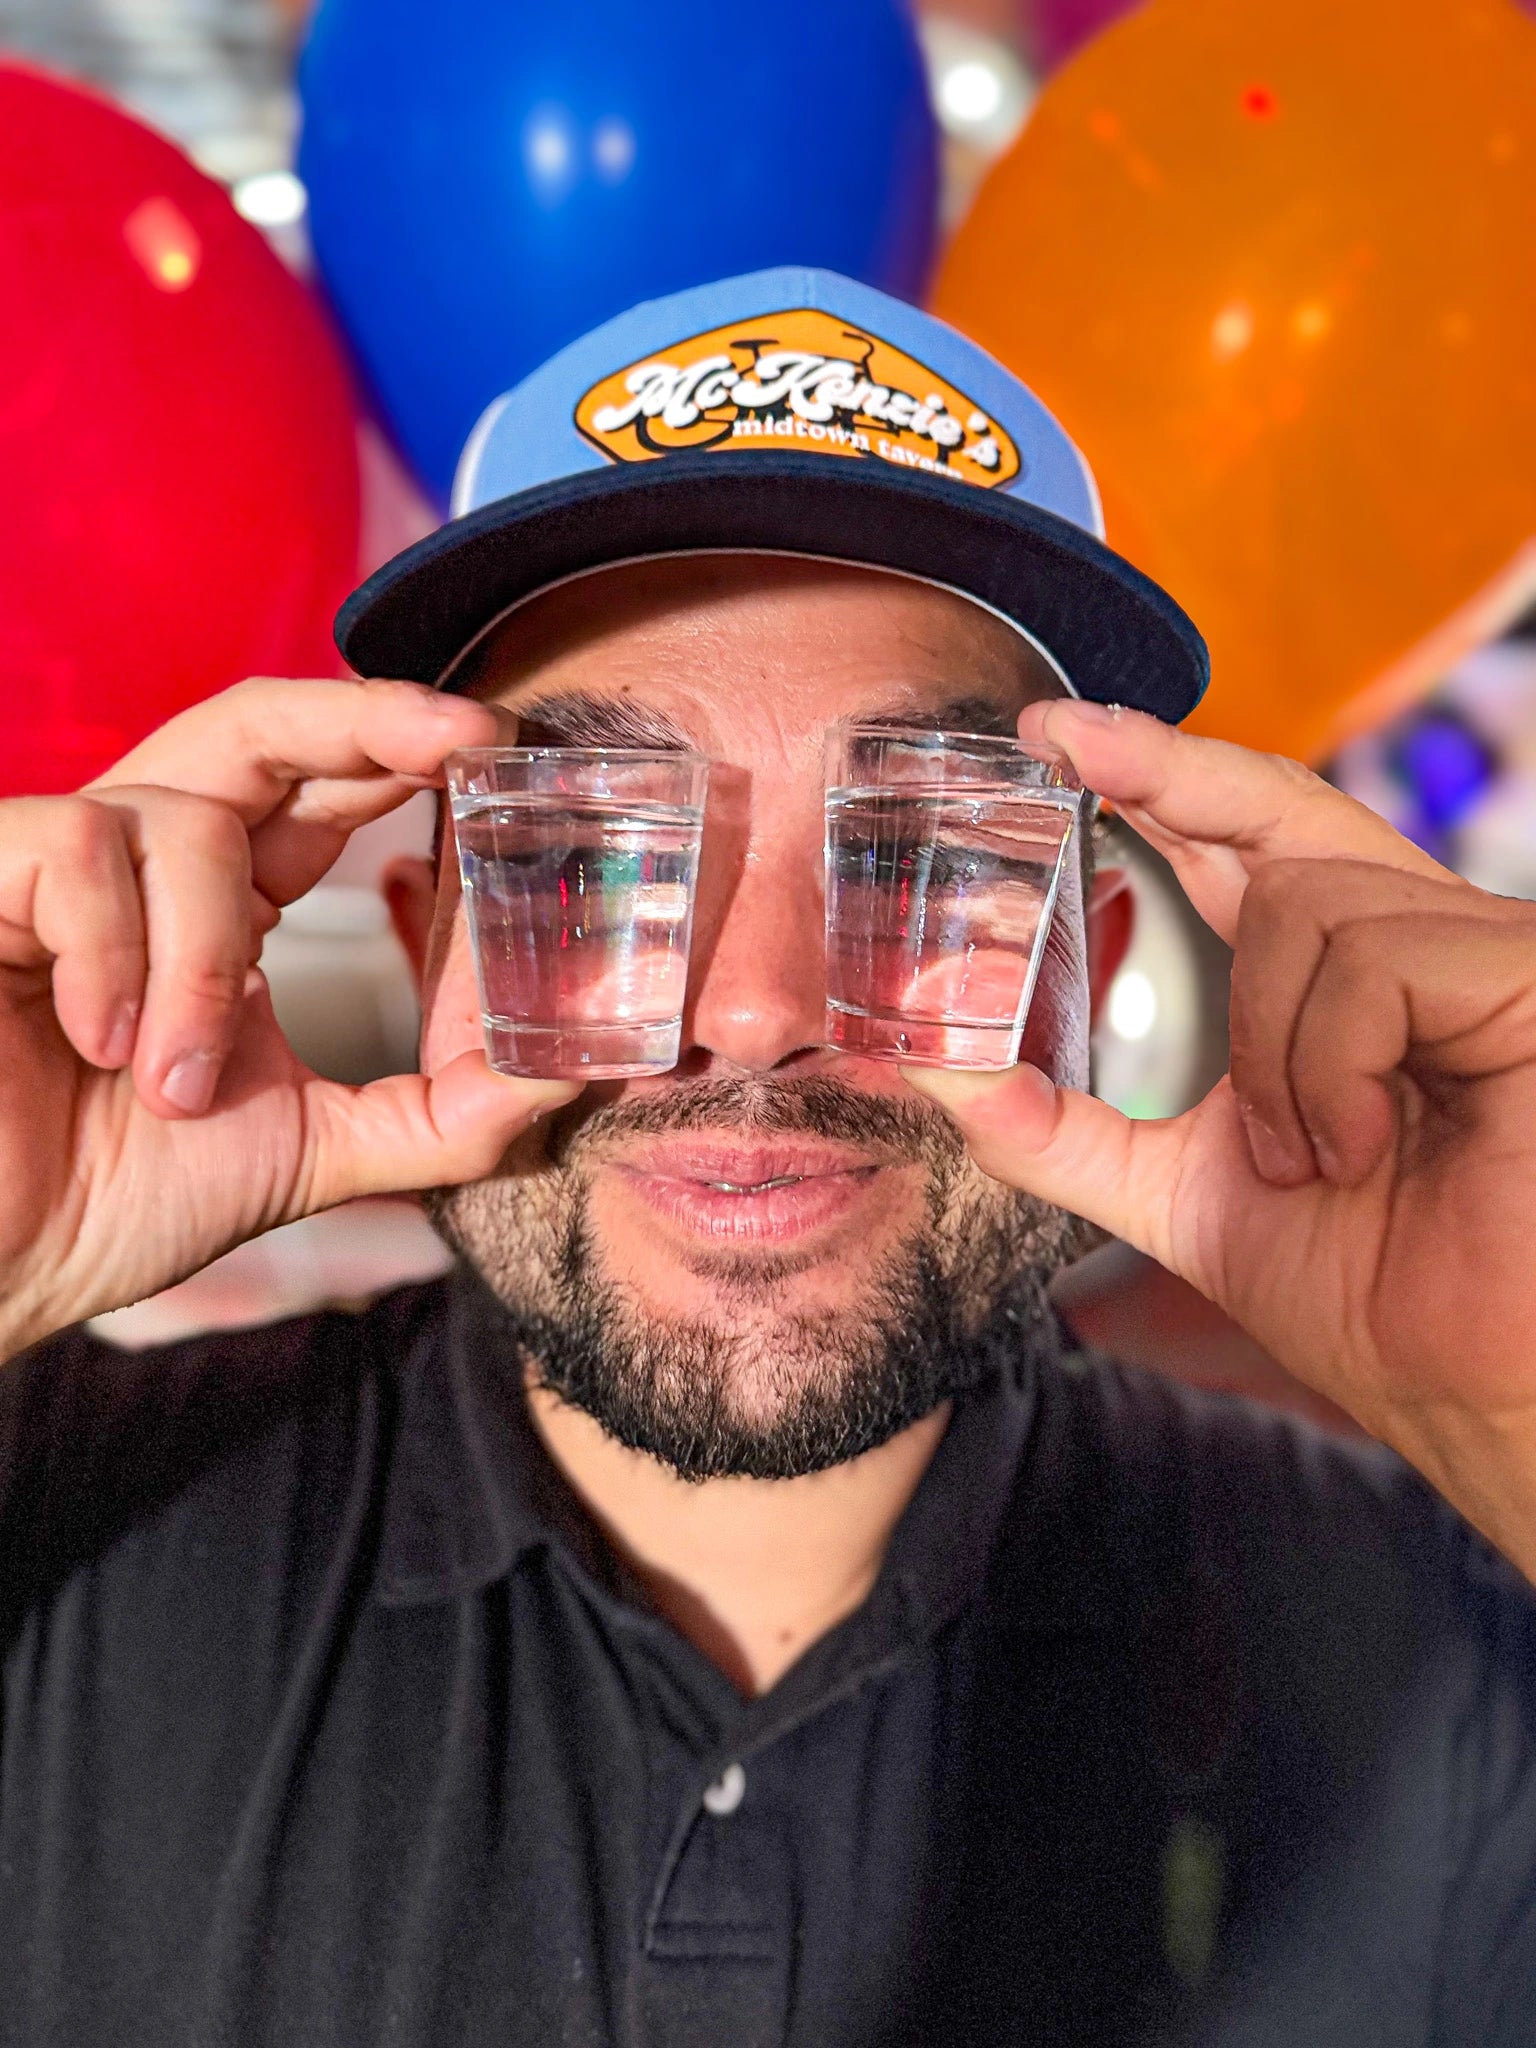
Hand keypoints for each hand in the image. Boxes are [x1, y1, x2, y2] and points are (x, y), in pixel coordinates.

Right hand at [0, 679, 576, 1355]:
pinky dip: (115, 952)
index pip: (319, 791)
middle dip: (363, 717)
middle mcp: (146, 865)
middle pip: (253, 725)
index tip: (498, 744)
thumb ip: (437, 1114)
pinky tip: (101, 1040)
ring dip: (205, 957)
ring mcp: (59, 866)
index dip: (402, 748)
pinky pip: (76, 849)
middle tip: (460, 736)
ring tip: (171, 1082)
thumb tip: (571, 1076)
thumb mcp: (309, 1148)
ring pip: (181, 817)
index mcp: (222, 905)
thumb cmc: (115, 1197)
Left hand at [908, 700, 1535, 1570]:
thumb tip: (940, 1070)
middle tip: (1059, 739)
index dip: (1157, 777)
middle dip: (1166, 770)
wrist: (1477, 1391)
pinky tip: (1358, 1145)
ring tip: (1304, 1156)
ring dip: (1265, 1044)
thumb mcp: (1182, 1193)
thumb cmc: (1367, 1292)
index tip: (1050, 734)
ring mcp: (1479, 952)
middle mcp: (1413, 945)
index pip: (1244, 846)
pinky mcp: (1527, 975)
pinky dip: (1329, 1061)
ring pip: (1307, 901)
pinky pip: (1375, 957)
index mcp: (1335, 980)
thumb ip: (1068, 1129)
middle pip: (1281, 813)